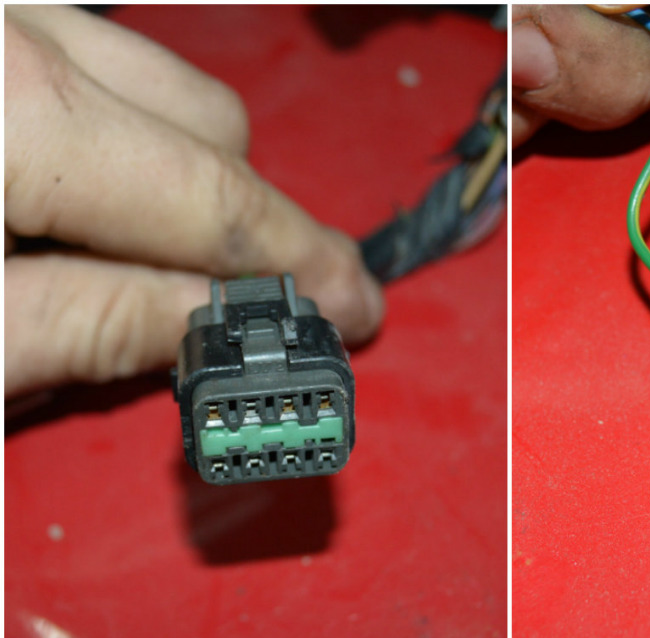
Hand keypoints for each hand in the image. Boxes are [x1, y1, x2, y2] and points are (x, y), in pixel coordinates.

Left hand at [4, 6, 384, 397]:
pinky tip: (75, 192)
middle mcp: (2, 30)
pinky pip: (81, 54)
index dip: (299, 263)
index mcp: (8, 111)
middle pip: (206, 120)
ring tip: (144, 254)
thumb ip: (91, 327)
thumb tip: (213, 321)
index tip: (346, 304)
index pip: (213, 198)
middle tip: (258, 301)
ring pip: (152, 74)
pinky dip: (108, 125)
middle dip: (243, 216)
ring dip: (178, 163)